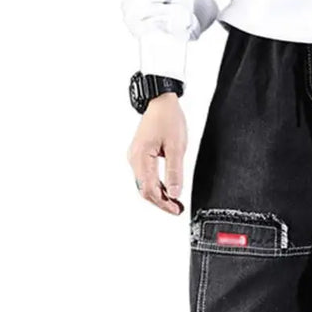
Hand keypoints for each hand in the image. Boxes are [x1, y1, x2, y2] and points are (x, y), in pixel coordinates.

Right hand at [128, 93, 186, 214]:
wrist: (161, 102)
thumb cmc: (168, 119)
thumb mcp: (176, 147)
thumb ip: (174, 172)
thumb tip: (174, 193)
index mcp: (141, 157)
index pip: (150, 189)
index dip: (163, 203)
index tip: (176, 210)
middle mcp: (134, 159)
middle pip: (145, 190)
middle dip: (160, 202)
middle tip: (177, 209)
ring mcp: (135, 157)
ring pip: (144, 185)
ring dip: (158, 195)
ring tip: (174, 203)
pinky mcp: (140, 155)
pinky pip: (145, 176)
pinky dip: (156, 186)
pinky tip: (167, 190)